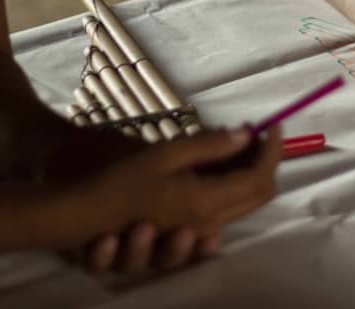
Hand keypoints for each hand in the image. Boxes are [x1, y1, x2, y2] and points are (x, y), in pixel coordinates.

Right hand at [66, 127, 282, 272]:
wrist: (82, 215)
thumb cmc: (119, 180)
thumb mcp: (165, 154)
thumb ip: (209, 145)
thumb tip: (247, 133)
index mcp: (206, 202)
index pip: (259, 178)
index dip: (272, 150)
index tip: (272, 125)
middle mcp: (209, 222)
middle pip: (260, 194)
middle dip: (265, 161)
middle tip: (256, 133)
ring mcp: (199, 229)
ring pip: (245, 204)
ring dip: (249, 172)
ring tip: (237, 145)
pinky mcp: (187, 231)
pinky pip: (225, 211)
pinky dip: (231, 186)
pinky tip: (217, 167)